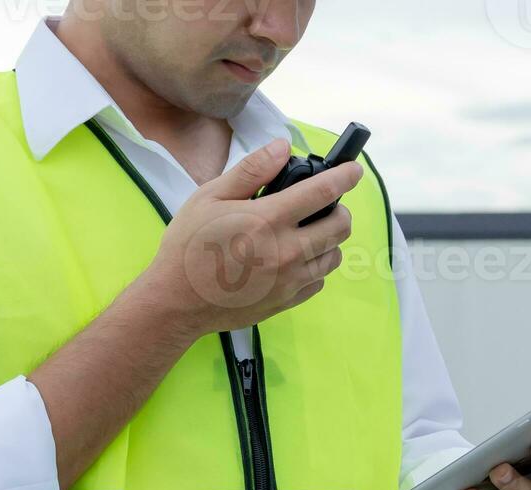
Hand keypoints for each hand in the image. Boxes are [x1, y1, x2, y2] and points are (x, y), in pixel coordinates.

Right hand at [129, 140, 361, 337]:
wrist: (177, 302)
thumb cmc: (189, 246)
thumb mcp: (210, 197)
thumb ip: (251, 170)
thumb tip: (283, 148)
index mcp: (268, 219)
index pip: (323, 191)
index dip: (345, 176)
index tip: (353, 170)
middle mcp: (286, 250)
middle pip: (340, 225)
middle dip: (338, 208)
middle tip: (322, 204)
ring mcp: (290, 279)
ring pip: (334, 254)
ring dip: (328, 238)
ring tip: (307, 231)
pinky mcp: (287, 300)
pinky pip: (319, 279)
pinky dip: (315, 265)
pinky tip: (294, 257)